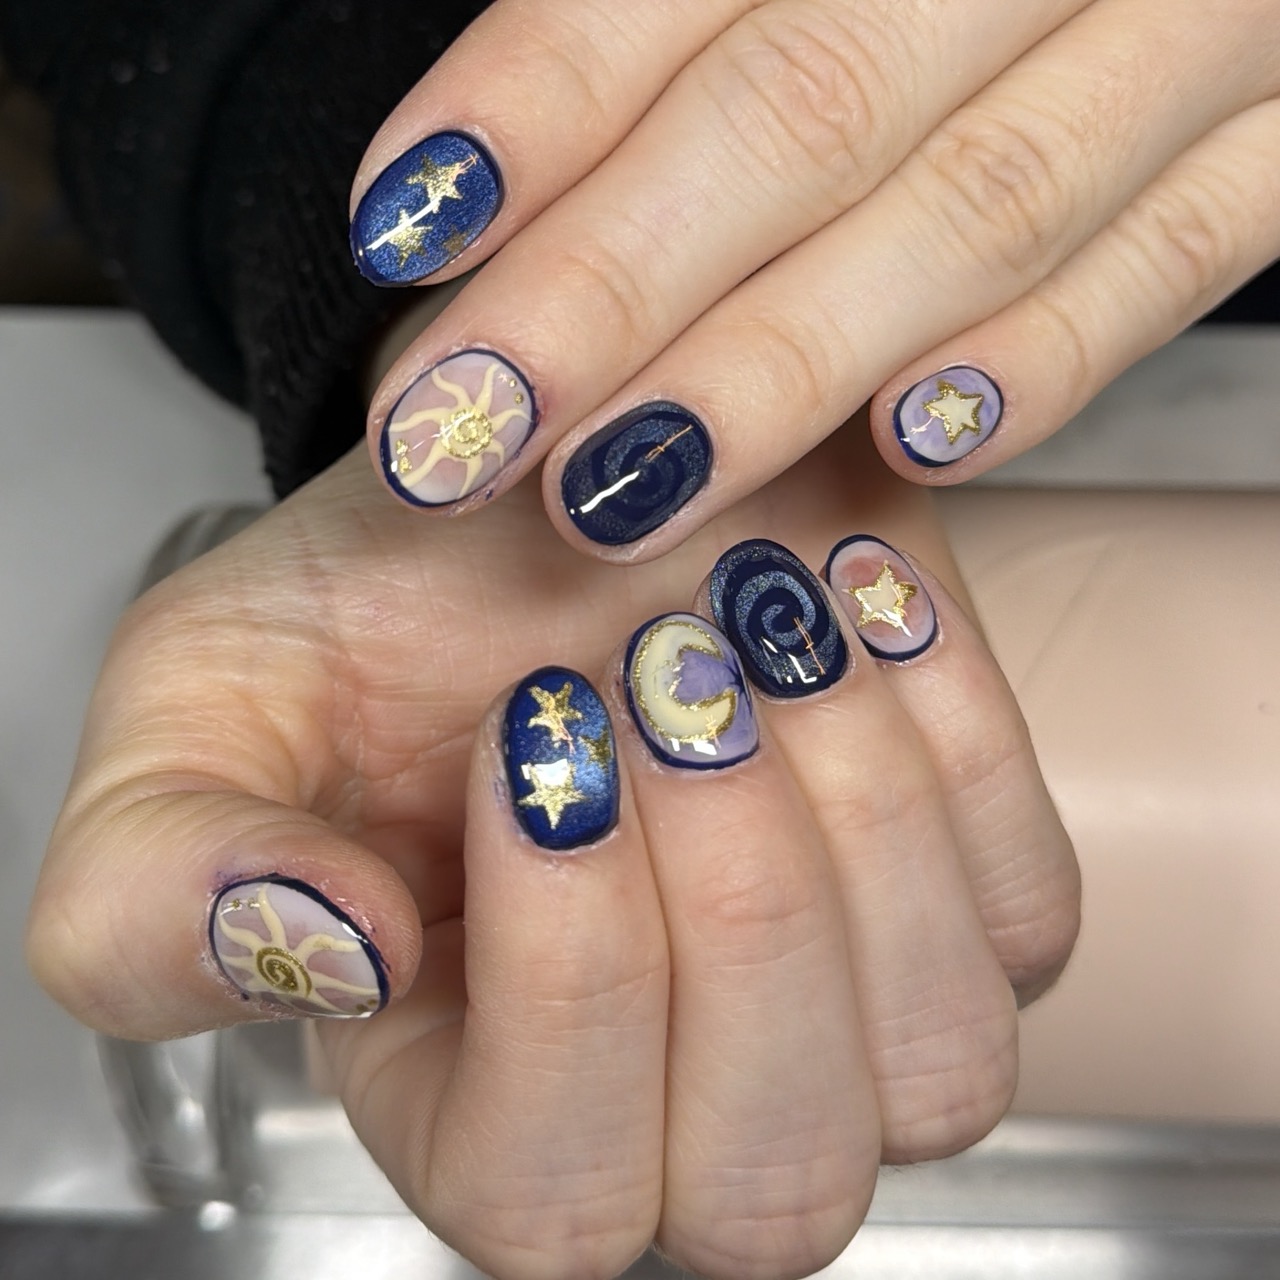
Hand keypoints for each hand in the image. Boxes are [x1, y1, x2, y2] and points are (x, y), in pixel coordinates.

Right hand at [28, 439, 1076, 1277]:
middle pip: (775, 1165)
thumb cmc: (359, 629)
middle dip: (733, 901)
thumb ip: (167, 887)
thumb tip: (323, 953)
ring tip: (754, 631)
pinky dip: (954, 741)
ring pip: (938, 1064)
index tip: (539, 735)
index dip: (568, 969)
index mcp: (480, 1115)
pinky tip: (848, 607)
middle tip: (660, 673)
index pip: (552, 1184)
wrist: (517, 507)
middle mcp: (686, 1111)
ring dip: (857, 823)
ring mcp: (850, 1023)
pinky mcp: (965, 907)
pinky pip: (1027, 908)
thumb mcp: (188, 726)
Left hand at [348, 0, 1279, 557]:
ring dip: (781, 362)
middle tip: (463, 431)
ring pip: (979, 200)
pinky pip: (1178, 256)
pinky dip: (1043, 356)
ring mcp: (1200, 21)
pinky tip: (911, 446)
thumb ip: (670, 37)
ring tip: (616, 489)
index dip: (531, 105)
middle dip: (612, 287)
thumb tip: (463, 195)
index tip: (399, 235)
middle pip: (804, 106)